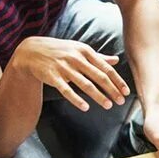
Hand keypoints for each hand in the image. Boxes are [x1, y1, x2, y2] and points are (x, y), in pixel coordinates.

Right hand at [9, 36, 128, 111]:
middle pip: (99, 76)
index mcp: (85, 51)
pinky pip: (66, 90)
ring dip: (98, 96)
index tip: (126, 92)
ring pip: (85, 84)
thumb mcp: (79, 50)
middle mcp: (76, 58)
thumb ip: (98, 57)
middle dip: (111, 89)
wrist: (31, 51)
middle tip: (121, 101)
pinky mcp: (53, 77)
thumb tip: (116, 60)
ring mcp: (64, 67)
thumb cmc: (60, 51)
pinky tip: (86, 107)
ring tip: (108, 105)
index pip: (106, 67)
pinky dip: (77, 99)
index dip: (117, 80)